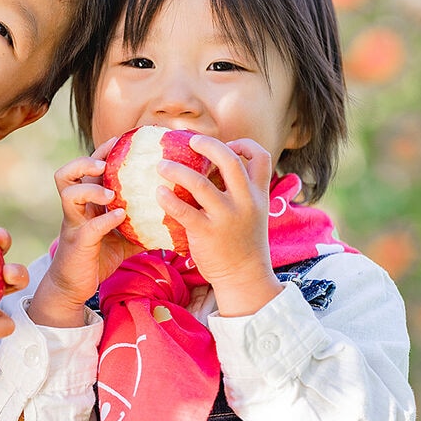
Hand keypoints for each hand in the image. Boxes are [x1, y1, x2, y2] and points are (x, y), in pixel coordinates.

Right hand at [28, 139, 138, 327]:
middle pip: (66, 174)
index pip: (86, 169)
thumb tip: (172, 215)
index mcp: (85, 202)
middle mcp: (75, 209)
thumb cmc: (97, 256)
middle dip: (85, 161)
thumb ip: (139, 223)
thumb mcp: (122, 236)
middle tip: (105, 162)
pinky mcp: (78, 243)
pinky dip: (104, 219)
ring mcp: (73, 224)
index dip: (100, 152)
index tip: (119, 140)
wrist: (75, 286)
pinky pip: (89, 227)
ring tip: (111, 191)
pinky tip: (120, 217)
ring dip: (91, 188)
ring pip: (69, 194)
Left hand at [157, 135, 281, 315]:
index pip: (263, 157)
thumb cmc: (242, 243)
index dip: (245, 145)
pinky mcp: (207, 233)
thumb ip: (239, 193)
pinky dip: (168, 198)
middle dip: (208, 145)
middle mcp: (245, 202)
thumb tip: (212, 169)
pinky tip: (158, 193)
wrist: (245, 278)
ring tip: (161, 165)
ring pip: (200, 183)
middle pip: (230, 160)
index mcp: (259, 195)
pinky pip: (183, 210)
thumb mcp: (251, 214)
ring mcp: (226, 217)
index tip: (228, 144)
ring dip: (177, 170)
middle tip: (190, 141)